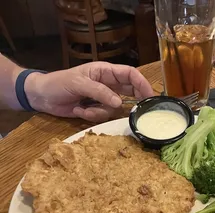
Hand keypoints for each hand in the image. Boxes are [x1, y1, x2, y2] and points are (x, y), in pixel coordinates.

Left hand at [25, 62, 153, 122]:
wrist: (42, 96)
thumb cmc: (58, 83)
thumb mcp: (78, 83)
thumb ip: (99, 92)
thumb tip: (119, 103)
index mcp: (105, 72)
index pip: (129, 74)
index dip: (142, 83)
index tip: (151, 96)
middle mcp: (108, 85)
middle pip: (129, 92)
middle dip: (132, 101)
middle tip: (138, 111)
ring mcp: (102, 99)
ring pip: (115, 108)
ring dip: (100, 111)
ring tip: (84, 108)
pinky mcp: (96, 110)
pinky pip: (103, 116)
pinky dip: (91, 116)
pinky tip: (78, 110)